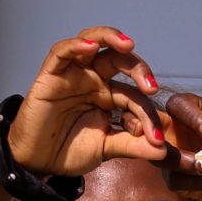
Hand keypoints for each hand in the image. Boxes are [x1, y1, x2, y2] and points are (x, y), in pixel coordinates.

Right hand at [6, 27, 165, 175]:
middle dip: (139, 69)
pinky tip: (90, 47)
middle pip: (120, 60)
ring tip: (128, 44)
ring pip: (93, 43)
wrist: (38, 162)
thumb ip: (132, 146)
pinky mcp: (51, 75)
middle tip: (151, 87)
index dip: (148, 115)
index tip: (156, 139)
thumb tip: (163, 150)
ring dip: (111, 38)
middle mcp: (93, 80)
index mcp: (109, 96)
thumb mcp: (106, 149)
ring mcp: (73, 75)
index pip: (135, 96)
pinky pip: (61, 53)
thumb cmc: (69, 150)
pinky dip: (75, 46)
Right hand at [158, 93, 201, 200]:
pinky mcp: (176, 178)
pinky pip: (174, 180)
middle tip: (181, 147)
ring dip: (184, 164)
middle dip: (158, 136)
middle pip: (152, 127)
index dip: (188, 116)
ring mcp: (173, 155)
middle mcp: (176, 130)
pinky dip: (196, 182)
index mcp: (193, 110)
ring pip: (160, 157)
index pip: (178, 105)